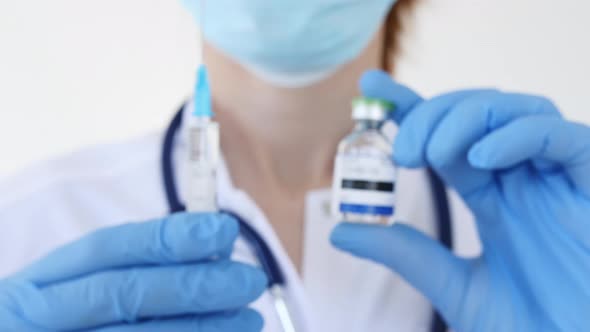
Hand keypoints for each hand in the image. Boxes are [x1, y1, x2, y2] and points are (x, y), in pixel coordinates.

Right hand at [0, 213, 266, 331]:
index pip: (108, 249)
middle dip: (194, 285)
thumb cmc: (56, 326)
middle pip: (125, 294)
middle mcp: (41, 319)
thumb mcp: (70, 291)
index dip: (168, 237)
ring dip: (201, 329)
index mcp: (40, 285)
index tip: (222, 229)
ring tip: (248, 319)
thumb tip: (211, 249)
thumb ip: (131, 269)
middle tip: (249, 279)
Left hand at [332, 70, 589, 330]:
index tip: (371, 90)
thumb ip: (404, 254)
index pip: (447, 134)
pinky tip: (480, 157)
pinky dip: (519, 135)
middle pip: (478, 112)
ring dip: (466, 117)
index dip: (410, 105)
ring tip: (429, 154)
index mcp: (494, 196)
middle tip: (400, 152)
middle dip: (431, 116)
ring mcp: (559, 181)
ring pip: (517, 109)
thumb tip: (340, 229)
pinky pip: (564, 138)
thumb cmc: (533, 328)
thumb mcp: (455, 288)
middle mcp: (524, 179)